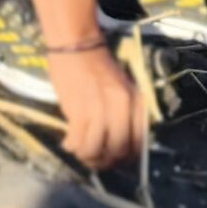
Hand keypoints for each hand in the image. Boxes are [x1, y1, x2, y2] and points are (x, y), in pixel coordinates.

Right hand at [48, 44, 145, 169]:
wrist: (75, 46)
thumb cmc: (98, 67)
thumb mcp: (121, 89)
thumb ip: (124, 114)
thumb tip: (117, 146)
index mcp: (135, 102)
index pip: (138, 142)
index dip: (126, 158)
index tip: (114, 159)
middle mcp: (121, 107)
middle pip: (118, 150)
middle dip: (106, 161)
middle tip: (95, 159)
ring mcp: (100, 109)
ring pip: (96, 150)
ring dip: (87, 156)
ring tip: (80, 150)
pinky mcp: (79, 110)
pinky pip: (77, 141)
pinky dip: (72, 146)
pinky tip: (68, 141)